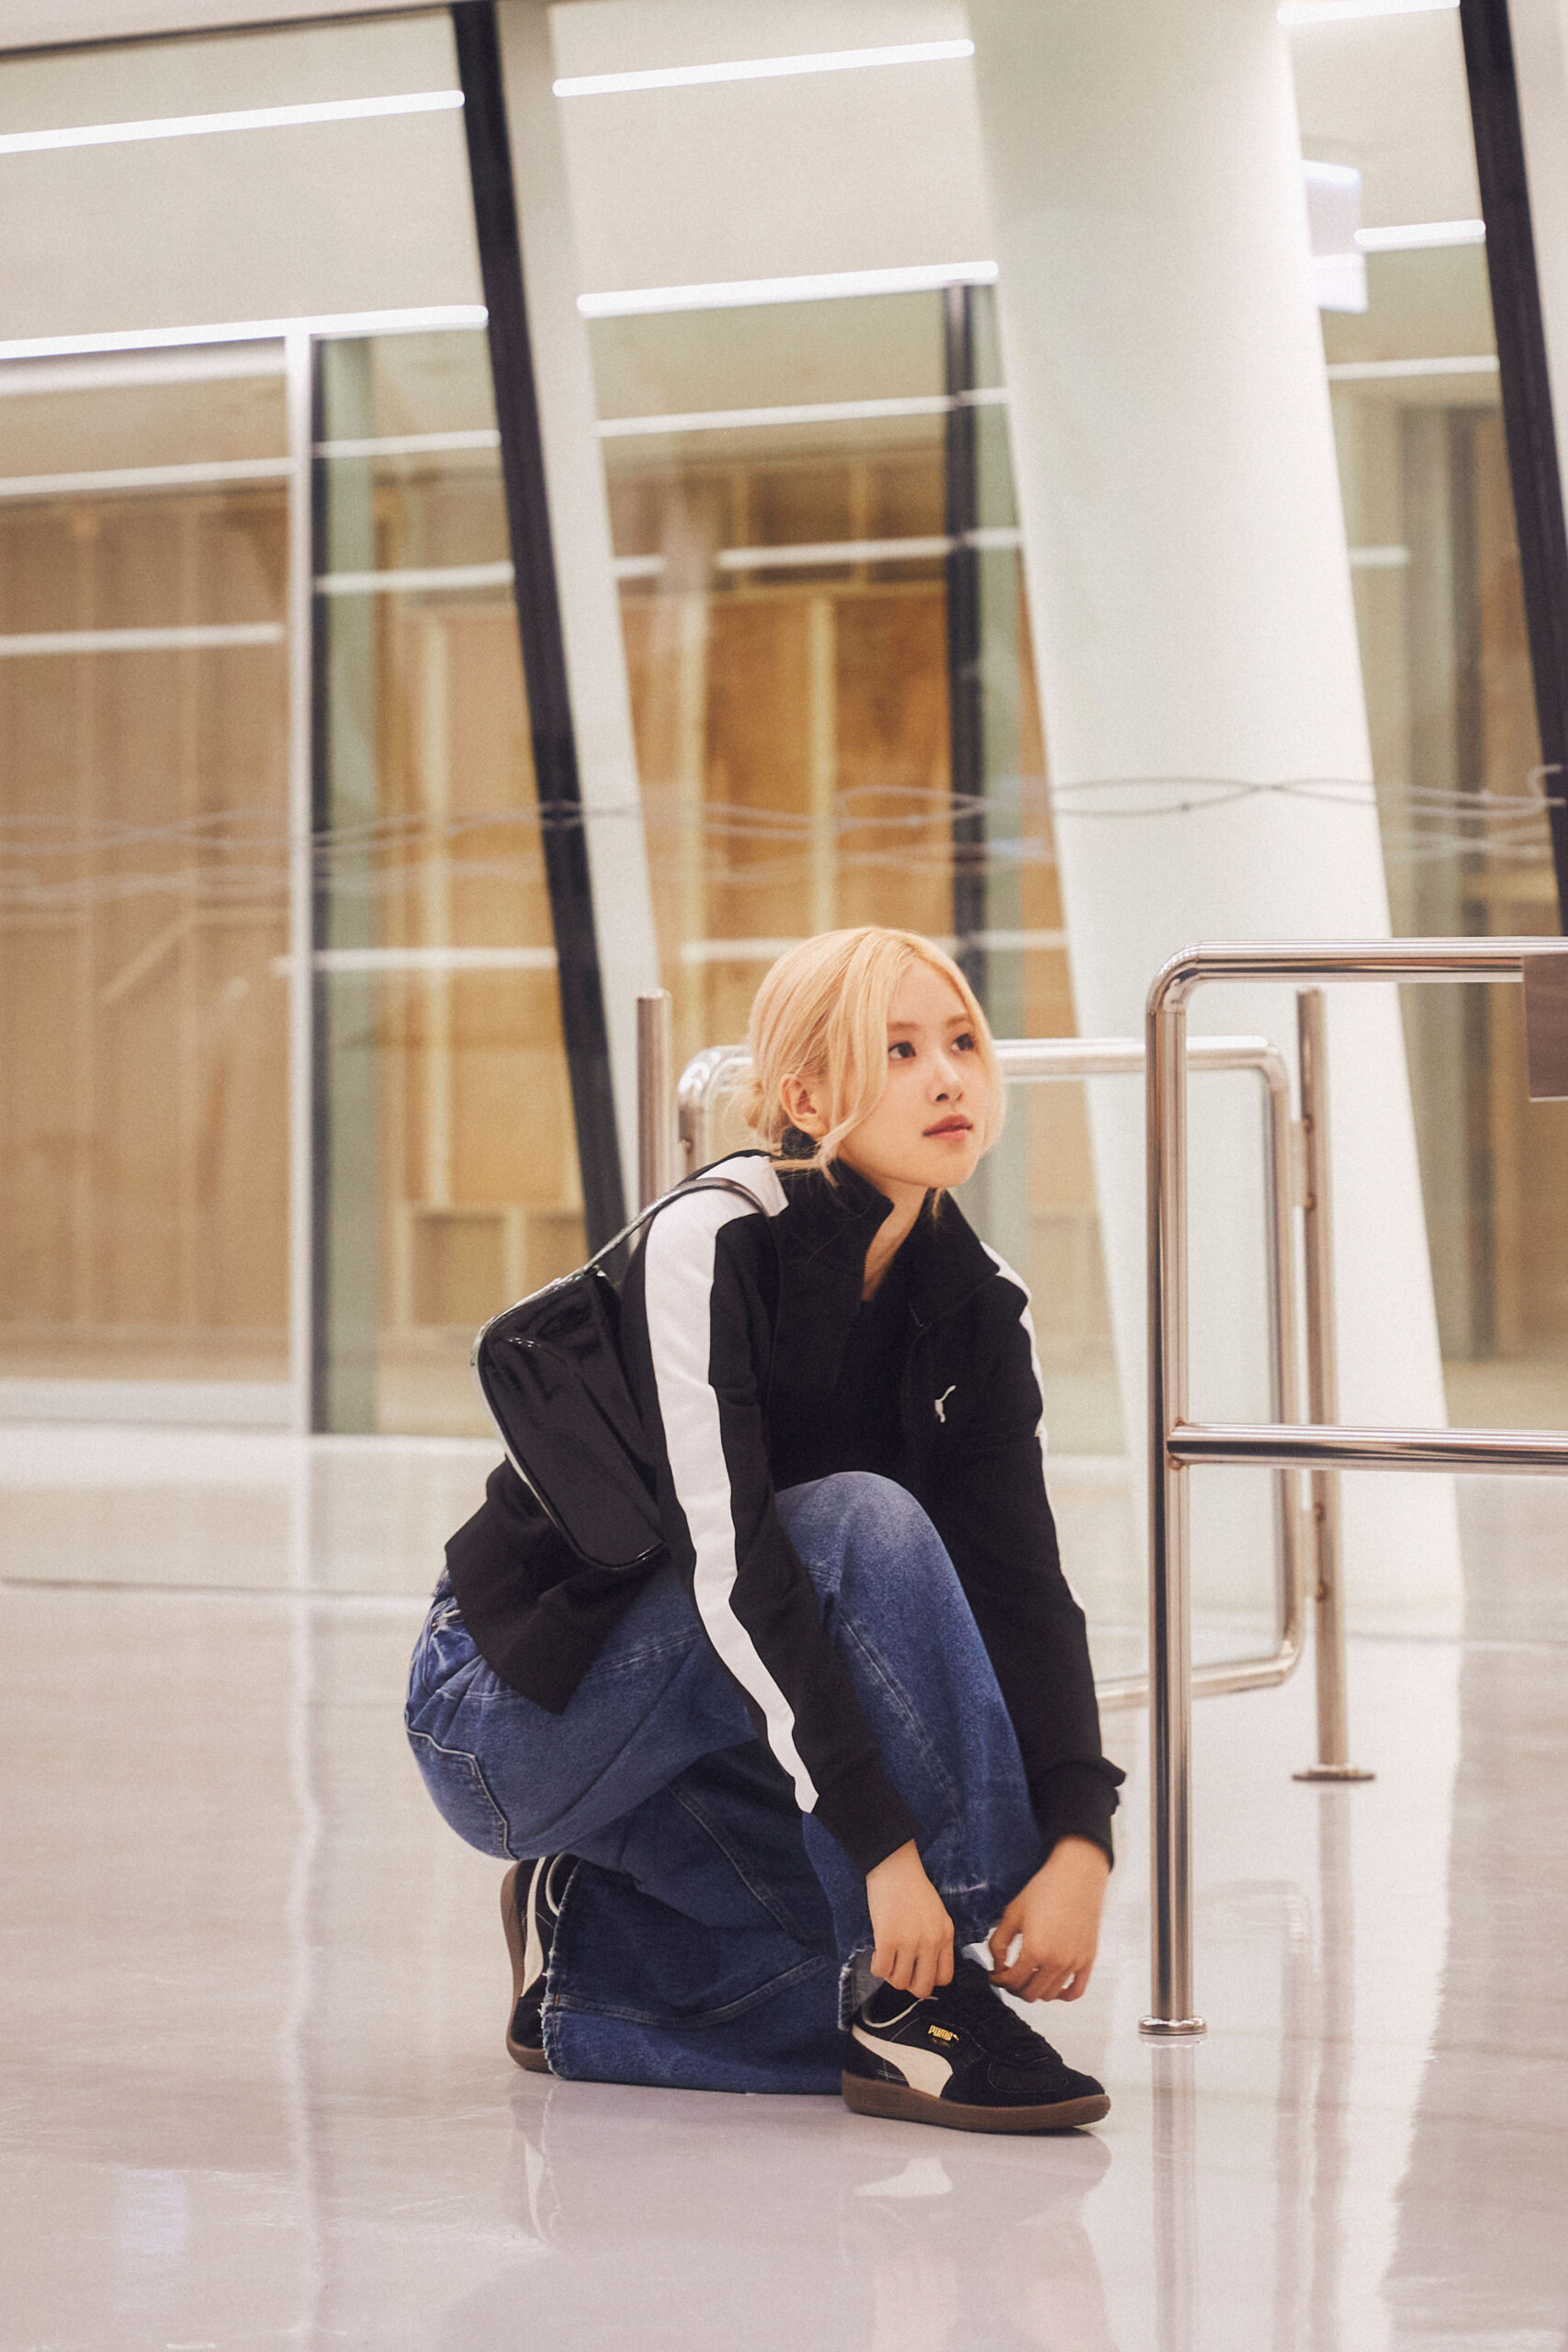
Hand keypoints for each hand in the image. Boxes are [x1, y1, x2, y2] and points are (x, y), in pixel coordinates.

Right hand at [866, 1841, 953, 1998]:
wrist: (894, 1866)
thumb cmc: (912, 1887)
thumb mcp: (937, 1914)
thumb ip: (936, 1939)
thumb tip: (925, 1967)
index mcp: (945, 1935)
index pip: (944, 1978)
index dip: (928, 1979)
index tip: (917, 1972)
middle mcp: (931, 1942)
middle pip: (923, 1987)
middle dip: (909, 1985)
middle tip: (900, 1970)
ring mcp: (909, 1942)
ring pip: (899, 1982)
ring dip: (890, 1974)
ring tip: (887, 1958)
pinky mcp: (887, 1939)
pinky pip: (881, 1970)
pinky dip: (876, 1966)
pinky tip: (876, 1953)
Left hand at [987, 1837, 1109, 2002]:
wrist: (1076, 1875)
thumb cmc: (1044, 1889)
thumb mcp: (1012, 1913)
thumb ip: (998, 1943)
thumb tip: (997, 1965)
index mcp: (1035, 1950)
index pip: (1012, 1981)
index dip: (999, 1980)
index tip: (995, 1974)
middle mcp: (1056, 1962)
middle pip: (1030, 1993)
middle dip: (1014, 1987)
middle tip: (1009, 1975)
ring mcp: (1074, 1963)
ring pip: (1050, 1995)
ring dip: (1035, 1989)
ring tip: (1028, 1975)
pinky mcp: (1088, 1959)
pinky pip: (1076, 1991)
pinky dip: (1062, 1994)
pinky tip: (1052, 1984)